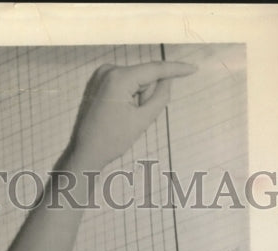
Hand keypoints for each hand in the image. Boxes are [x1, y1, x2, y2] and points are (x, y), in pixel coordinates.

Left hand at [62, 61, 196, 173]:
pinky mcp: (98, 80)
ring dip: (136, 98)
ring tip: (122, 117)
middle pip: (144, 77)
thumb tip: (167, 78)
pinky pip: (125, 84)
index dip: (175, 70)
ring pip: (136, 81)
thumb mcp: (142, 120)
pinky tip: (117, 113)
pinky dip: (128, 97)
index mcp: (118, 78)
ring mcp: (101, 74)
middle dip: (145, 96)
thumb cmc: (111, 141)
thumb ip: (160, 96)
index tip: (193, 69)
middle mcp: (108, 70)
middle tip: (132, 117)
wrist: (85, 153)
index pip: (154, 69)